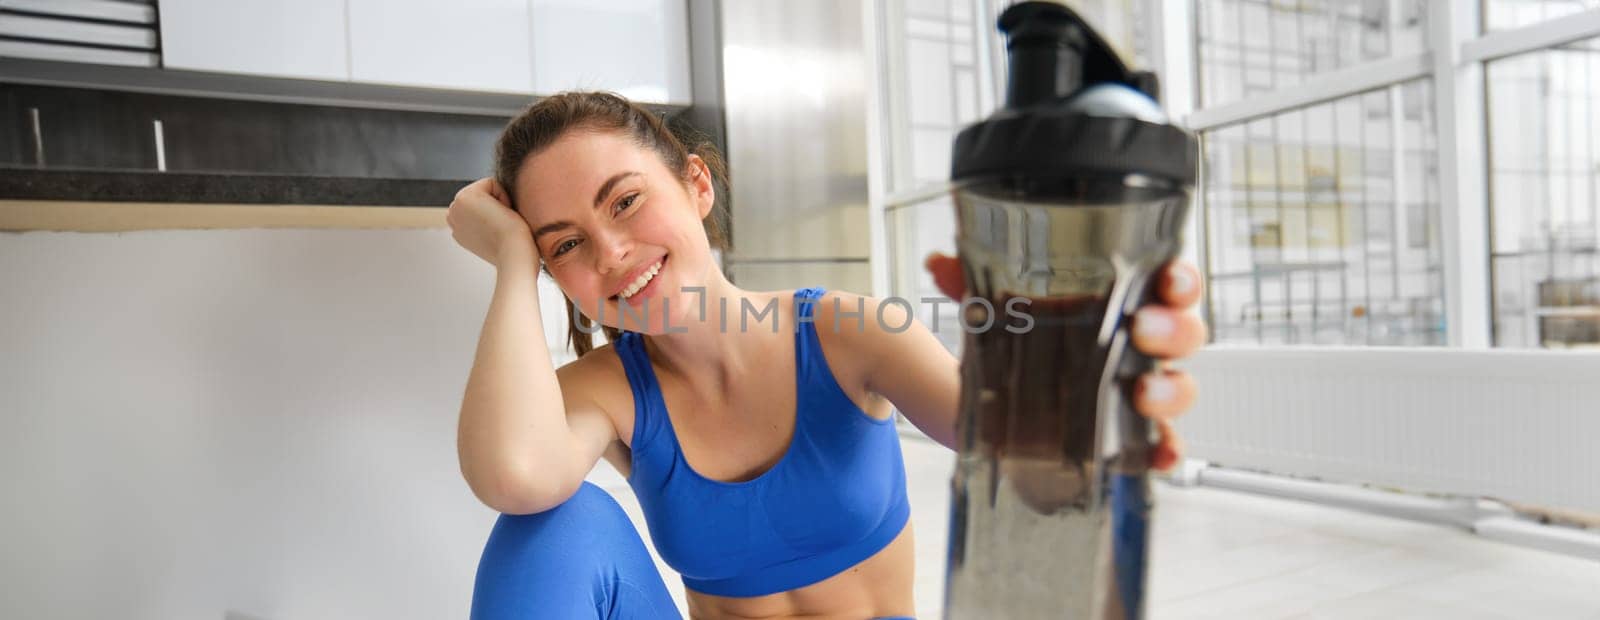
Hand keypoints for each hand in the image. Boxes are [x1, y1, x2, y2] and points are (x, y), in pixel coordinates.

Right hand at [446, 178, 534, 267]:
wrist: (514, 254)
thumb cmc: (516, 249)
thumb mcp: (500, 235)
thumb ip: (493, 223)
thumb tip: (503, 211)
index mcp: (460, 229)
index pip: (484, 206)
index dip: (499, 215)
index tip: (502, 232)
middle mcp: (453, 218)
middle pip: (485, 195)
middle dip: (497, 206)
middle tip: (502, 227)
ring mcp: (455, 208)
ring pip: (487, 189)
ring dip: (500, 202)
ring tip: (502, 221)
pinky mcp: (463, 197)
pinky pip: (492, 182)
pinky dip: (503, 196)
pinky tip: (502, 214)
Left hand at [924, 253, 1206, 470]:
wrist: (994, 397)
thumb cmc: (1022, 339)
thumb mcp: (997, 308)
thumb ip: (974, 283)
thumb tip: (940, 263)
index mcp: (1123, 301)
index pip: (1169, 284)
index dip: (1180, 281)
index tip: (1168, 280)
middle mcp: (1142, 345)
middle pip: (1184, 334)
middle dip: (1173, 331)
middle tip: (1143, 330)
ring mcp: (1141, 391)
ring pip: (1178, 388)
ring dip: (1170, 390)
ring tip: (1141, 392)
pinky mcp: (1129, 437)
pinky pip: (1160, 445)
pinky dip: (1167, 451)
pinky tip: (1160, 455)